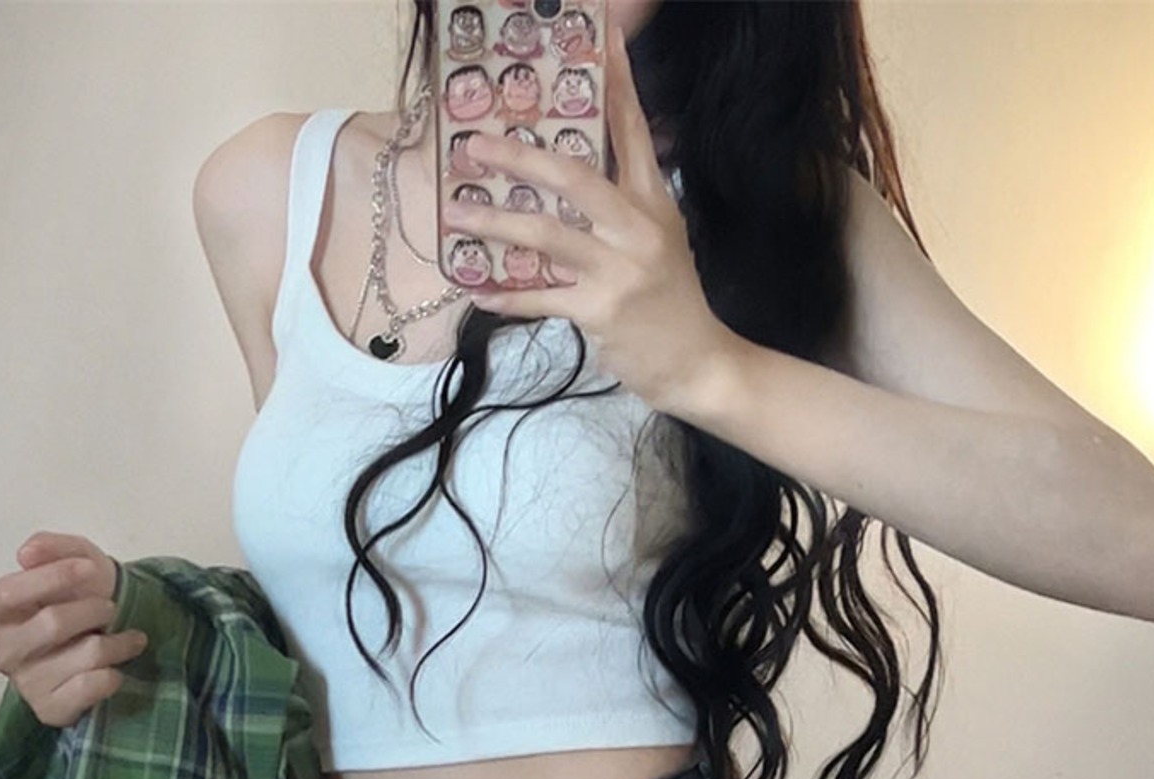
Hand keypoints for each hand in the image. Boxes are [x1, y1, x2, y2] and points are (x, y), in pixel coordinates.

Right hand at [0, 532, 147, 727]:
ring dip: (117, 643)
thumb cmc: (83, 597)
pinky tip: (116, 669)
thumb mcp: (74, 558)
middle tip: (111, 608)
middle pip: (51, 623)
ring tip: (128, 639)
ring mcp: (26, 683)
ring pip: (85, 655)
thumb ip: (51, 547)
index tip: (88, 568)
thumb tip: (26, 553)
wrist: (113, 638)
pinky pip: (91, 687)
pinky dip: (114, 674)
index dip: (52, 577)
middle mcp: (6, 650)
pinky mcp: (50, 709)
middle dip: (93, 610)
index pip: (10, 592)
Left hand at [445, 25, 733, 413]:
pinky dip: (507, 295)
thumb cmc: (672, 303)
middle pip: (574, 176)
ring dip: (496, 222)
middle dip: (520, 156)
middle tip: (475, 144)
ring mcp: (619, 271)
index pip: (632, 131)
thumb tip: (577, 178)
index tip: (600, 38)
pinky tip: (478, 291)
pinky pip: (541, 298)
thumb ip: (626, 208)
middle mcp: (638, 229)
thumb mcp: (662, 242)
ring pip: (547, 235)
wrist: (697, 364)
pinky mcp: (601, 311)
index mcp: (654, 204)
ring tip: (456, 211)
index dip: (617, 83)